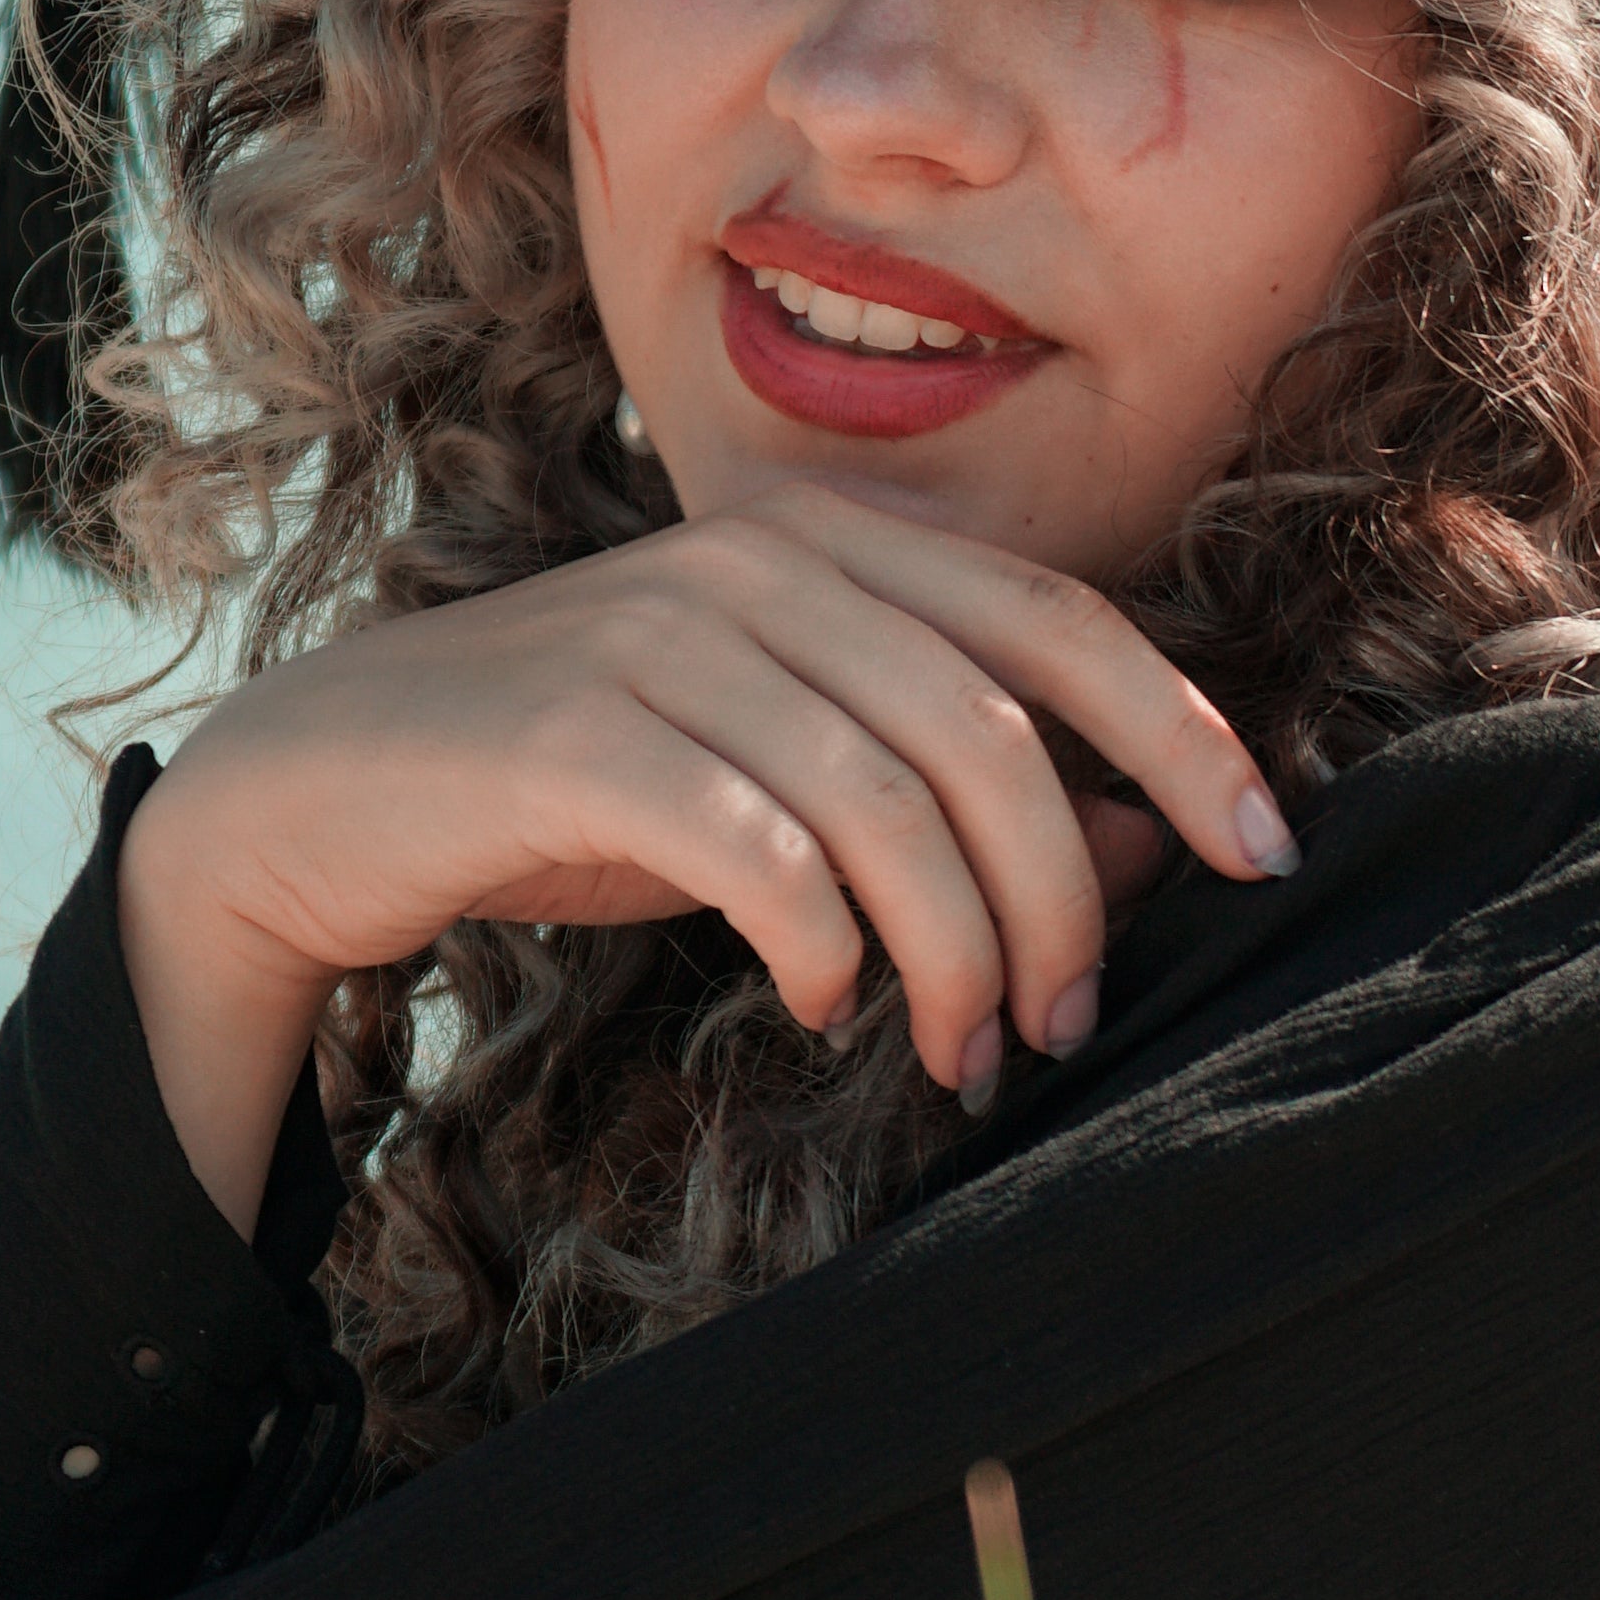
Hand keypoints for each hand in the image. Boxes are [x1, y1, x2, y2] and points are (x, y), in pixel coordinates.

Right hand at [114, 487, 1292, 1237]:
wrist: (331, 783)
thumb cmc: (596, 778)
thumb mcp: (794, 772)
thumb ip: (957, 786)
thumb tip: (1146, 845)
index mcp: (836, 546)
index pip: (1061, 621)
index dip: (1183, 732)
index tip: (1268, 855)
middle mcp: (762, 564)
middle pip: (993, 732)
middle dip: (1060, 899)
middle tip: (1063, 1025)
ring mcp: (661, 634)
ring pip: (887, 802)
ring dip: (955, 954)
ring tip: (963, 1053)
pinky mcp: (571, 731)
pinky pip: (753, 845)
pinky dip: (819, 943)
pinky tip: (822, 1003)